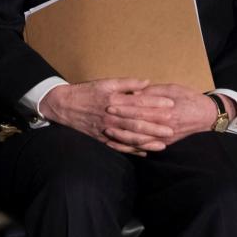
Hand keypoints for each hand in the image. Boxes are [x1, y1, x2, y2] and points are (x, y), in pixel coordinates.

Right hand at [40, 78, 172, 155]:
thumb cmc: (88, 91)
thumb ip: (128, 83)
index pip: (139, 103)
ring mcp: (107, 130)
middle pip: (137, 123)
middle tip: (172, 129)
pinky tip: (145, 153)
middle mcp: (112, 117)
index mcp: (115, 101)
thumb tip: (147, 83)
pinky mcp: (102, 139)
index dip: (156, 104)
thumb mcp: (107, 82)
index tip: (171, 105)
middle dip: (156, 126)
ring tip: (163, 145)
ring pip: (129, 137)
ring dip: (147, 142)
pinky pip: (119, 147)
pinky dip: (132, 151)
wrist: (64, 105)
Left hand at [105, 85, 236, 149]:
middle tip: (104, 118)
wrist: (206, 116)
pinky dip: (132, 148)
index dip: (124, 108)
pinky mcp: (165, 144)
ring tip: (108, 133)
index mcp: (166, 110)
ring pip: (140, 140)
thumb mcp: (173, 89)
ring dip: (122, 138)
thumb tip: (135, 92)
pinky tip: (121, 146)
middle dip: (120, 122)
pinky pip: (146, 148)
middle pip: (138, 125)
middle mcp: (165, 126)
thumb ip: (154, 91)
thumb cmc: (190, 98)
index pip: (141, 110)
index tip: (110, 105)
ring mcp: (165, 138)